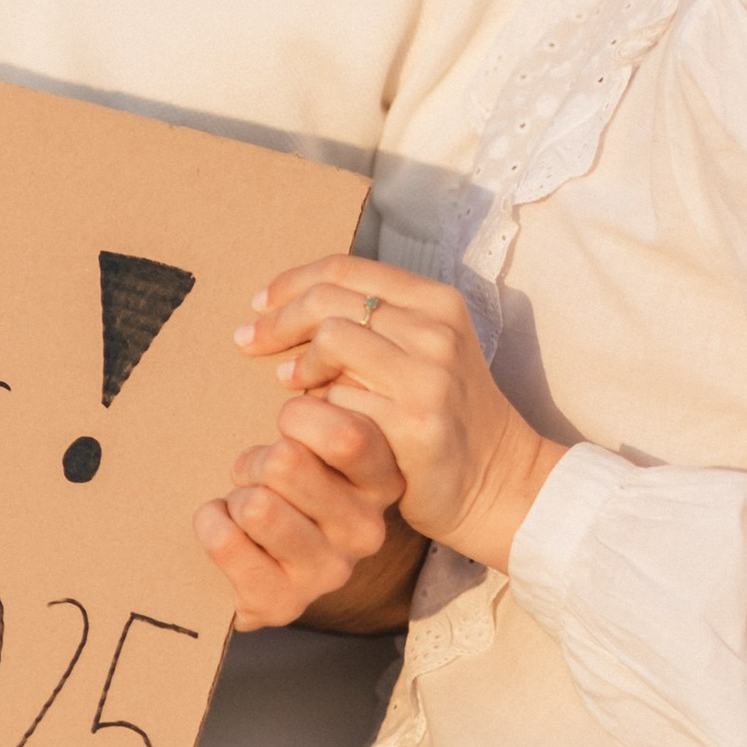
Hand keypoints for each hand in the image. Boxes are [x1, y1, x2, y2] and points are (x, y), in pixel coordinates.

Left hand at [195, 388, 426, 634]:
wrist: (251, 559)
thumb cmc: (282, 480)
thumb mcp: (310, 435)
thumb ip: (317, 400)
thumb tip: (296, 331)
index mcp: (381, 478)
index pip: (348, 433)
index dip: (297, 417)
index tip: (287, 425)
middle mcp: (367, 528)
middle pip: (288, 461)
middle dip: (257, 459)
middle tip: (260, 474)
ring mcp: (328, 571)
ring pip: (258, 505)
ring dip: (236, 496)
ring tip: (246, 505)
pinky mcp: (284, 603)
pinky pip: (226, 541)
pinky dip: (210, 525)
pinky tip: (223, 528)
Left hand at [241, 255, 565, 574]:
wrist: (497, 478)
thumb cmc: (445, 411)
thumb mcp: (423, 349)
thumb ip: (371, 320)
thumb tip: (285, 304)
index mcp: (437, 301)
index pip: (345, 268)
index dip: (291, 283)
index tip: (259, 304)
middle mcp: (437, 331)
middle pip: (329, 303)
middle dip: (278, 322)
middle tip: (249, 342)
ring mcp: (429, 376)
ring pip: (330, 345)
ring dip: (302, 369)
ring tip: (294, 386)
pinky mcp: (415, 423)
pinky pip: (338, 401)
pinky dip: (320, 410)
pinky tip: (321, 422)